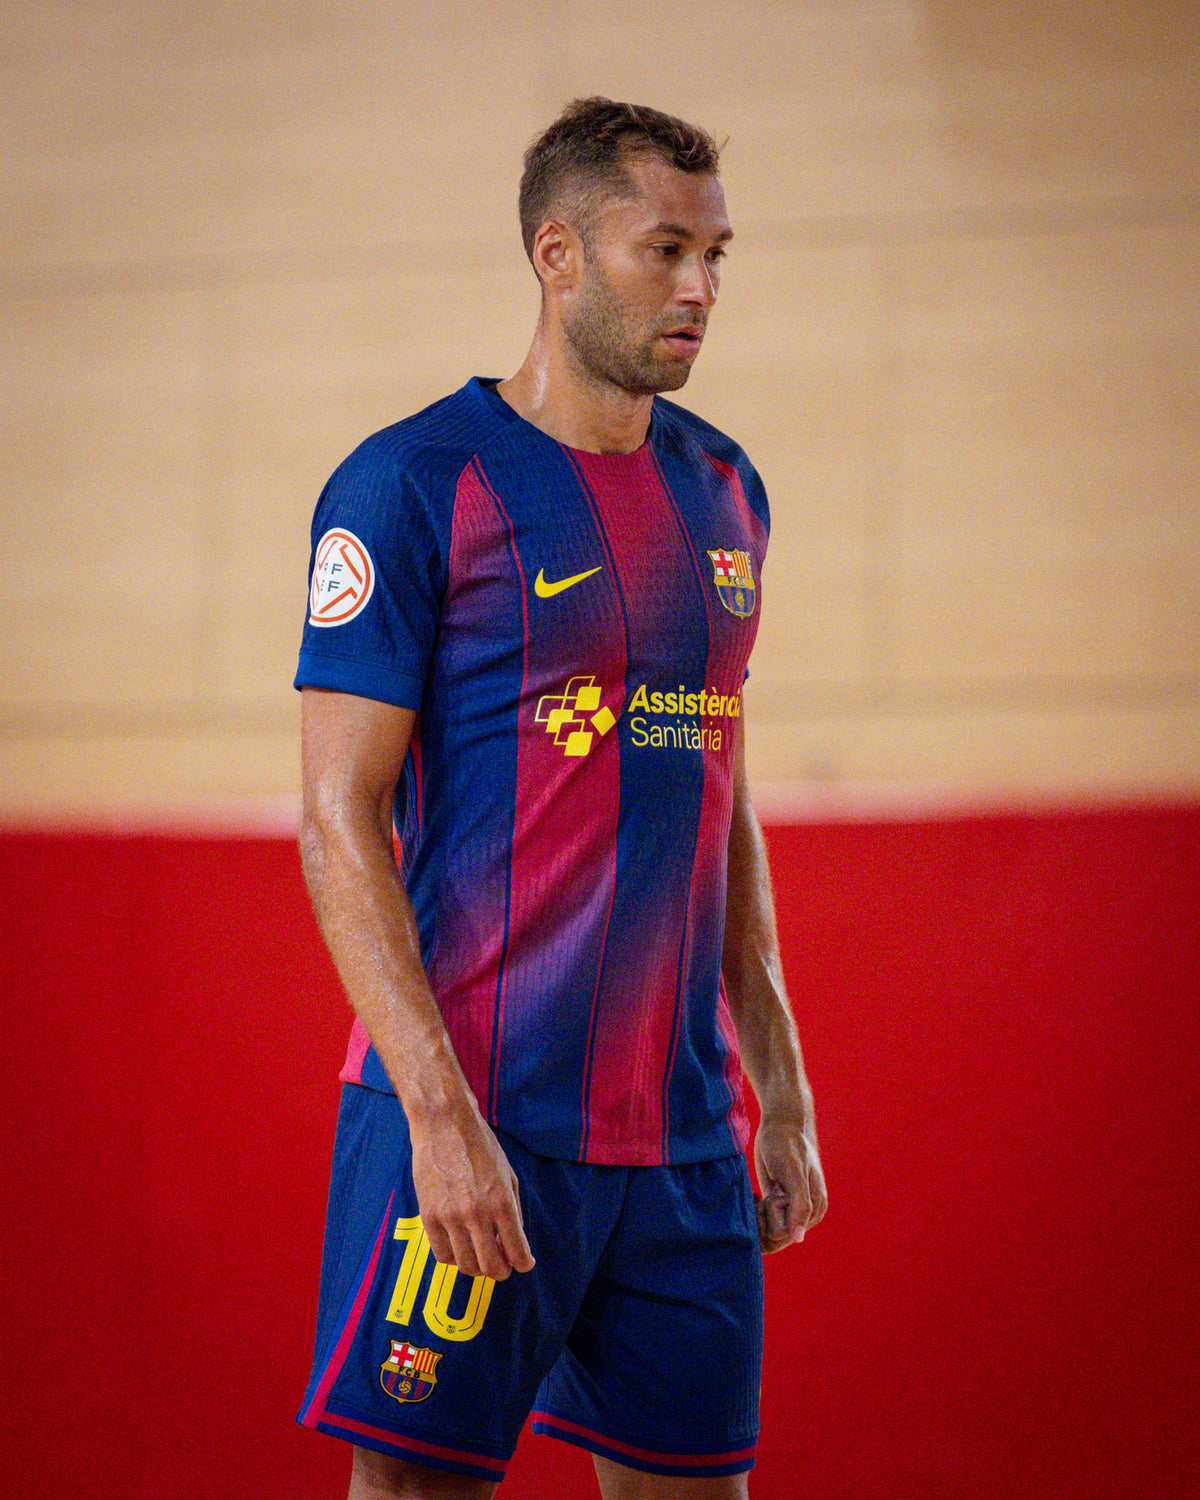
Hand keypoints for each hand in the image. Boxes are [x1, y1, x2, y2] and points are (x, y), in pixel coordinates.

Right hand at [408, 1097, 535, 1280]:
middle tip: (502, 1265)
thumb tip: (514, 1241)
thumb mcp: (507, 1174)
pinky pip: (442, 1254)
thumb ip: (513, 1210)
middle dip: (501, 1271)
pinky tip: (460, 1247)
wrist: (443, 1123)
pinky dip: (454, 1258)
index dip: (523, 1263)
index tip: (523, 1264)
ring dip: (477, 1268)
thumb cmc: (480, 1145)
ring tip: (481, 1257)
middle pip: (491, 1266)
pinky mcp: (428, 1216)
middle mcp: (476, 1213)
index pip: (517, 1251)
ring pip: (466, 1265)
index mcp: (501, 1202)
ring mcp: (450, 1217)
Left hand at [754, 1110, 826, 1252]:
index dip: (770, 1224)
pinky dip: (756, 1212)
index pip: (785, 1237)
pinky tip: (757, 1197)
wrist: (782, 1125)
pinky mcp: (778, 1204)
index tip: (768, 1199)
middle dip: (763, 1220)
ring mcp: (789, 1210)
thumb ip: (800, 1205)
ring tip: (760, 1195)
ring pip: (766, 1231)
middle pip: (774, 1237)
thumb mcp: (794, 1172)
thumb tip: (798, 1239)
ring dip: (758, 1216)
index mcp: (814, 1210)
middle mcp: (803, 1214)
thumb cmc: (788, 1145)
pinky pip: (763, 1221)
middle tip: (764, 1194)